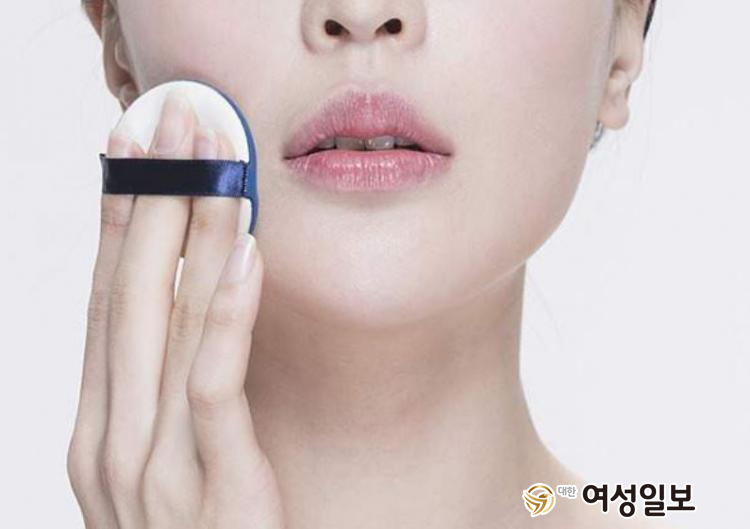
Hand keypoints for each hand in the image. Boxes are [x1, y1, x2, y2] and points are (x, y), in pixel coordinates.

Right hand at [66, 92, 284, 528]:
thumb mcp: (166, 459)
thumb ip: (168, 391)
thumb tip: (194, 301)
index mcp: (99, 426)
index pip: (107, 299)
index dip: (119, 215)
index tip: (133, 148)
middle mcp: (113, 438)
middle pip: (132, 294)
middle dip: (151, 198)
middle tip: (172, 118)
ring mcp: (155, 466)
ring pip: (172, 324)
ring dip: (194, 231)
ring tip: (215, 156)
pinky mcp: (213, 487)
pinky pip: (215, 385)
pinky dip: (228, 313)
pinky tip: (244, 252)